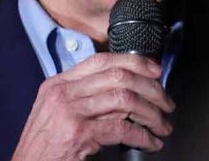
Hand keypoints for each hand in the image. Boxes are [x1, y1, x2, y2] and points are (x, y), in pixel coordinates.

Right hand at [11, 52, 174, 159]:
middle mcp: (63, 93)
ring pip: (125, 99)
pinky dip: (143, 136)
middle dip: (151, 88)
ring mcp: (69, 112)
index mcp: (58, 84)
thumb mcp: (55, 113)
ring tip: (162, 126)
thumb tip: (122, 91)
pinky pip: (122, 128)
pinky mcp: (78, 134)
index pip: (102, 60)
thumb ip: (82, 97)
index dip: (134, 62)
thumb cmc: (42, 148)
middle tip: (166, 103)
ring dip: (151, 113)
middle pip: (118, 76)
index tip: (155, 71)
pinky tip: (150, 143)